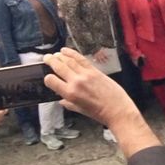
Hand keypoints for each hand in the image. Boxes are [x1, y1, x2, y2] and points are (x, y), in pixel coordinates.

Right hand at [44, 48, 158, 158]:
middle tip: (46, 58)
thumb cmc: (101, 113)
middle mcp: (76, 82)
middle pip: (59, 67)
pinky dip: (72, 53)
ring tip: (56, 54)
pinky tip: (66, 51)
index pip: (51, 81)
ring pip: (69, 61)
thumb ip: (69, 104)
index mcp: (70, 94)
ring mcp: (86, 75)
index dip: (48, 78)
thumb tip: (62, 101)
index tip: (48, 77)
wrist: (118, 110)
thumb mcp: (81, 111)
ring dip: (60, 55)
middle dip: (50, 61)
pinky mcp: (95, 71)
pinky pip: (81, 59)